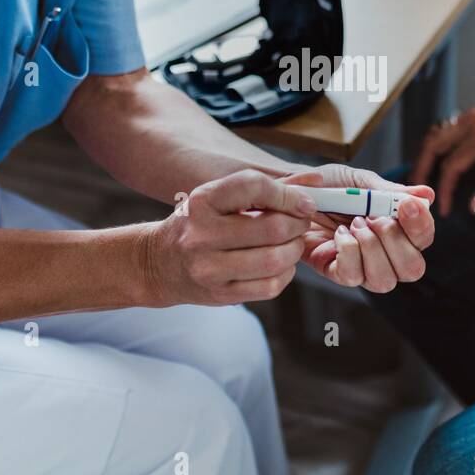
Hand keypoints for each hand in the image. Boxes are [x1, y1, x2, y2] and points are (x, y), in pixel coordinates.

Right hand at [143, 169, 319, 305]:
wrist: (158, 263)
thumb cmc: (198, 224)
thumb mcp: (220, 198)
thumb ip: (267, 188)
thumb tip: (316, 179)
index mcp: (203, 201)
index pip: (254, 186)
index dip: (288, 194)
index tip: (304, 202)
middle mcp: (201, 234)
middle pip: (272, 227)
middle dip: (298, 224)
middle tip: (301, 223)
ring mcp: (209, 268)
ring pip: (275, 259)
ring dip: (294, 250)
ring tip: (292, 243)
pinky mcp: (219, 294)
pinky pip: (270, 286)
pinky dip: (285, 273)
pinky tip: (281, 264)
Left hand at [297, 163, 435, 293]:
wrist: (292, 190)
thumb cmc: (330, 186)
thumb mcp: (361, 182)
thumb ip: (391, 192)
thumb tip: (427, 195)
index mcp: (398, 229)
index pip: (424, 238)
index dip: (421, 226)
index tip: (406, 206)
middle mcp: (385, 254)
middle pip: (412, 269)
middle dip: (395, 241)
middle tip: (374, 217)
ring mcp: (362, 267)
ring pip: (384, 280)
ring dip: (370, 248)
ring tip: (354, 223)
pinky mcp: (337, 272)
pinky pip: (352, 277)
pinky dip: (348, 251)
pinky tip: (339, 233)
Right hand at [411, 91, 474, 217]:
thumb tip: (473, 207)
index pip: (451, 166)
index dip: (444, 190)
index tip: (445, 210)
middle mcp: (470, 122)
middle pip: (432, 145)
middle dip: (421, 169)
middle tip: (417, 191)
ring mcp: (471, 115)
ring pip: (437, 135)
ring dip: (427, 156)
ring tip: (424, 178)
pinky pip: (447, 129)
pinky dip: (437, 146)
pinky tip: (441, 160)